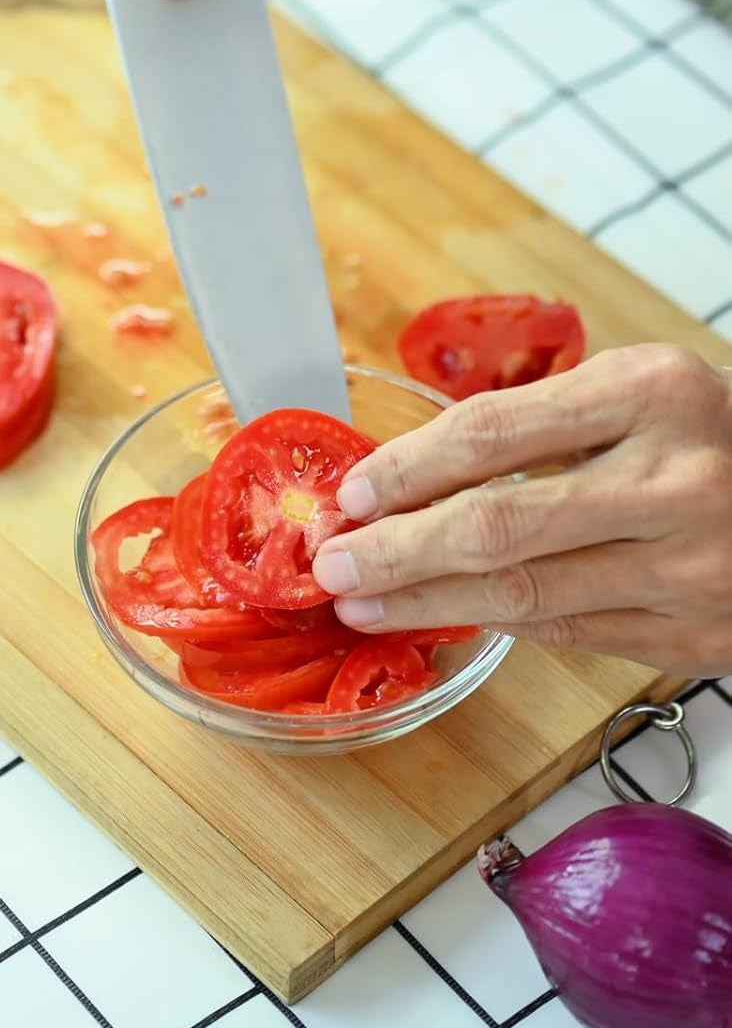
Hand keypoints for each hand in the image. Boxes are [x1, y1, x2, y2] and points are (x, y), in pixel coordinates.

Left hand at [311, 346, 731, 677]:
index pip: (491, 433)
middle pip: (497, 526)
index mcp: (650, 394)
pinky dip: (496, 627)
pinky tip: (443, 618)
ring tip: (362, 602)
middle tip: (334, 562)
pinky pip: (570, 635)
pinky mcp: (700, 635)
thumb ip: (532, 426)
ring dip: (427, 603)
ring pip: (526, 596)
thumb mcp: (634, 392)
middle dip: (396, 551)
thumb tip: (401, 478)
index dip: (407, 468)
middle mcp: (675, 481)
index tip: (353, 493)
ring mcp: (693, 567)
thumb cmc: (708, 435)